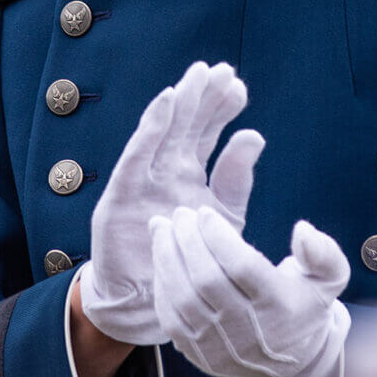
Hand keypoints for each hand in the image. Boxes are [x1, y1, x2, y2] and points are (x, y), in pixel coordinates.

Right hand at [80, 61, 264, 345]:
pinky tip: (166, 102)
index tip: (239, 87)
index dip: (221, 109)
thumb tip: (254, 135)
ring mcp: (142, 180)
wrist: (149, 305)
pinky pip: (137, 155)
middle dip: (202, 97)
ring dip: (180, 102)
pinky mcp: (122, 195)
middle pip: (186, 124)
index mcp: (191, 174)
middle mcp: (166, 170)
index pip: (207, 132)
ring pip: (163, 132)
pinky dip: (151, 127)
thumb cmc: (188, 260)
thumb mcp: (224, 218)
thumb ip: (237, 179)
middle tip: (221, 70)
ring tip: (198, 75)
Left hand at [150, 205, 350, 376]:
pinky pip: (171, 320)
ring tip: (162, 228)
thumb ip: (323, 252)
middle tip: (180, 214)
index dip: (218, 237)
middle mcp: (248, 331)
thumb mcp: (330, 278)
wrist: (293, 363)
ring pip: (183, 299)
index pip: (242, 267)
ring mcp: (221, 348)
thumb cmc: (307, 306)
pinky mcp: (200, 357)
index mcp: (279, 307)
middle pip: (207, 281)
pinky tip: (161, 258)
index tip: (205, 211)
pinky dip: (162, 286)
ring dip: (167, 259)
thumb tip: (303, 230)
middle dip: (187, 241)